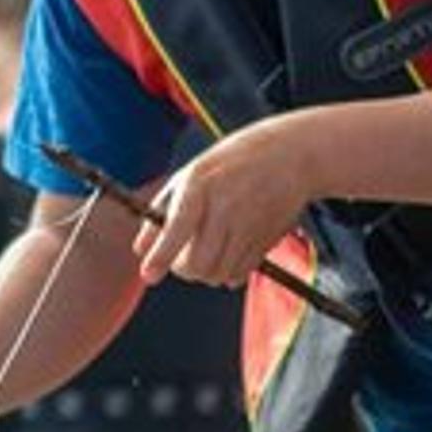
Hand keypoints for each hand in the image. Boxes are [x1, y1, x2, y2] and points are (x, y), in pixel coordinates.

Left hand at [135, 124, 320, 289]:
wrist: (291, 156)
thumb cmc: (235, 160)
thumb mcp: (192, 173)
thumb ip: (162, 209)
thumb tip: (140, 248)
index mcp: (200, 186)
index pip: (176, 231)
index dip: (160, 257)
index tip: (148, 275)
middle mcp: (224, 208)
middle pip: (196, 265)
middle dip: (184, 270)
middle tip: (182, 259)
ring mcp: (247, 227)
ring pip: (217, 275)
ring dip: (206, 272)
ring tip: (207, 252)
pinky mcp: (265, 242)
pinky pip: (238, 275)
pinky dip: (228, 272)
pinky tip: (229, 251)